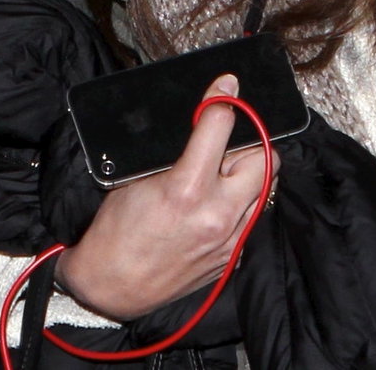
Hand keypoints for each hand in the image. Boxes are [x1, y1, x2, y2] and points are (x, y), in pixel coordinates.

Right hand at [55, 73, 277, 319]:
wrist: (109, 288)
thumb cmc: (116, 230)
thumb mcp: (137, 177)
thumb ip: (177, 149)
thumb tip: (204, 119)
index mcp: (188, 188)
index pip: (222, 125)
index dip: (224, 98)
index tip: (227, 85)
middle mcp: (217, 214)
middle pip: (264, 156)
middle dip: (249, 142)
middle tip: (227, 142)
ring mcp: (229, 239)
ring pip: (266, 186)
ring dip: (250, 172)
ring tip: (223, 172)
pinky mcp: (232, 257)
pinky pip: (253, 215)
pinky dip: (242, 201)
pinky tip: (219, 200)